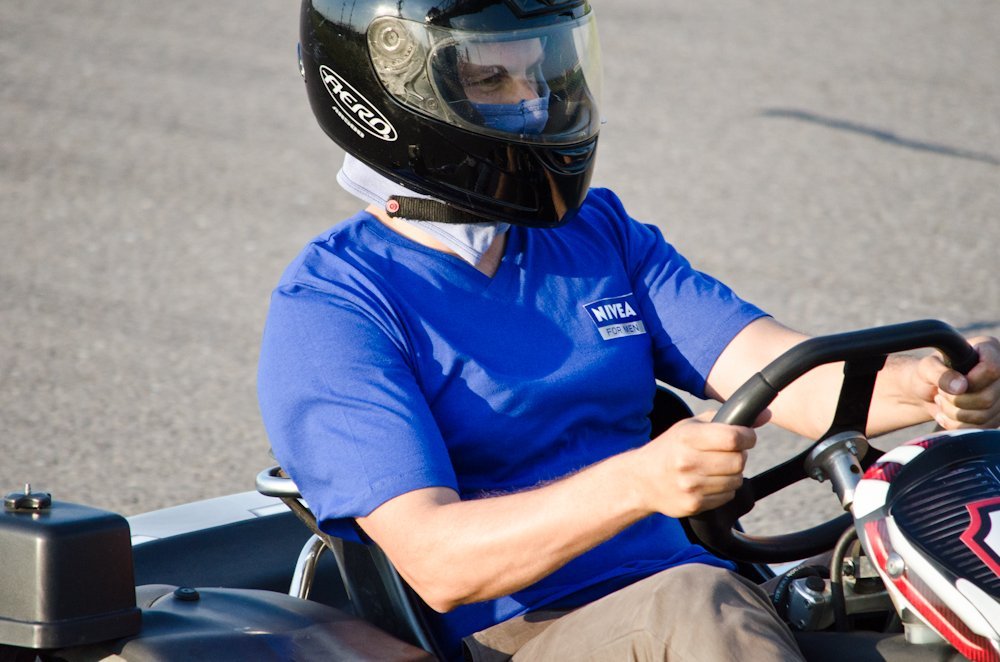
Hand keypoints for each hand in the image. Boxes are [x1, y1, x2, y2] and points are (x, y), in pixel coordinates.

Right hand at [631, 411, 763, 517]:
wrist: (641, 480)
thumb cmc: (670, 448)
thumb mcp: (691, 426)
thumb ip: (727, 418)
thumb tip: (766, 414)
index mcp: (687, 437)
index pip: (733, 438)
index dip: (747, 437)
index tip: (746, 437)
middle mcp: (687, 461)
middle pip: (738, 461)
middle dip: (739, 455)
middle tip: (728, 453)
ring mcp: (690, 485)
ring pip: (736, 480)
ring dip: (732, 473)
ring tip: (715, 467)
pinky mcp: (694, 504)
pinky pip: (727, 496)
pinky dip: (723, 489)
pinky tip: (708, 482)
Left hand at [914, 336, 999, 429]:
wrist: (927, 392)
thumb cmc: (926, 374)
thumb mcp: (925, 368)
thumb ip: (939, 372)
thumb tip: (960, 386)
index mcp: (988, 349)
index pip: (992, 369)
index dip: (970, 381)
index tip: (950, 384)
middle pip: (987, 397)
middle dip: (956, 401)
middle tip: (940, 393)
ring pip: (985, 416)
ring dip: (954, 414)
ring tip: (942, 402)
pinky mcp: (997, 414)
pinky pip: (982, 428)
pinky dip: (959, 425)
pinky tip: (946, 415)